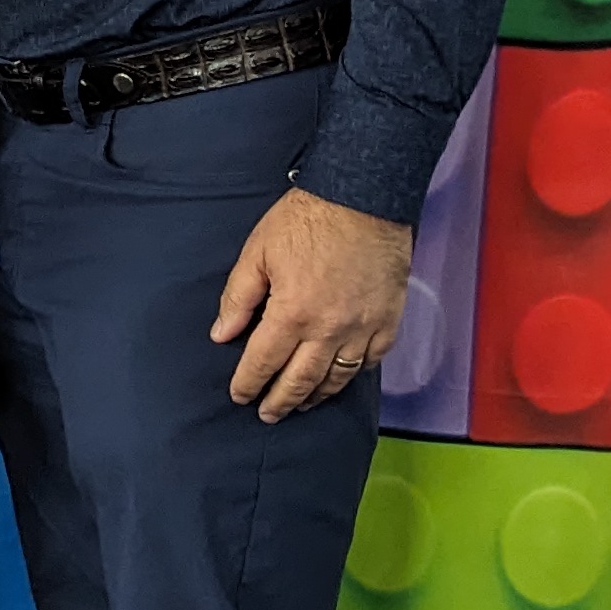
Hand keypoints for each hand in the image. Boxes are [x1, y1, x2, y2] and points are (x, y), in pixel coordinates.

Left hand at [210, 187, 411, 419]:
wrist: (364, 195)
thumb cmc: (307, 219)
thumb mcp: (258, 252)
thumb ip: (238, 297)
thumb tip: (222, 334)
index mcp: (292, 314)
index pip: (263, 363)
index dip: (249, 384)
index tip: (240, 396)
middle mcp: (328, 329)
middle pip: (300, 380)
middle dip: (280, 402)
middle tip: (268, 414)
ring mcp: (363, 327)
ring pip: (337, 377)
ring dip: (316, 395)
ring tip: (302, 404)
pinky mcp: (388, 318)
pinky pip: (371, 359)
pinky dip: (355, 373)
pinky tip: (342, 376)